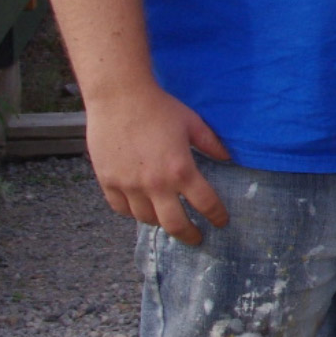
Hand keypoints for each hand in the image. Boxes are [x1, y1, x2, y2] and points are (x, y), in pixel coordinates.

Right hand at [85, 83, 229, 244]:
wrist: (119, 98)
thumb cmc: (159, 108)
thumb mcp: (193, 123)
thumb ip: (211, 144)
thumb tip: (227, 158)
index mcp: (181, 169)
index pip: (205, 203)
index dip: (216, 215)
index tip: (221, 222)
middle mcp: (155, 184)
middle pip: (174, 224)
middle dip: (189, 235)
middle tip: (197, 238)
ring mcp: (128, 185)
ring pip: (146, 219)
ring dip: (160, 222)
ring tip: (169, 220)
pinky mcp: (108, 181)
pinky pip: (120, 209)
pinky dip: (133, 213)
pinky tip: (141, 210)